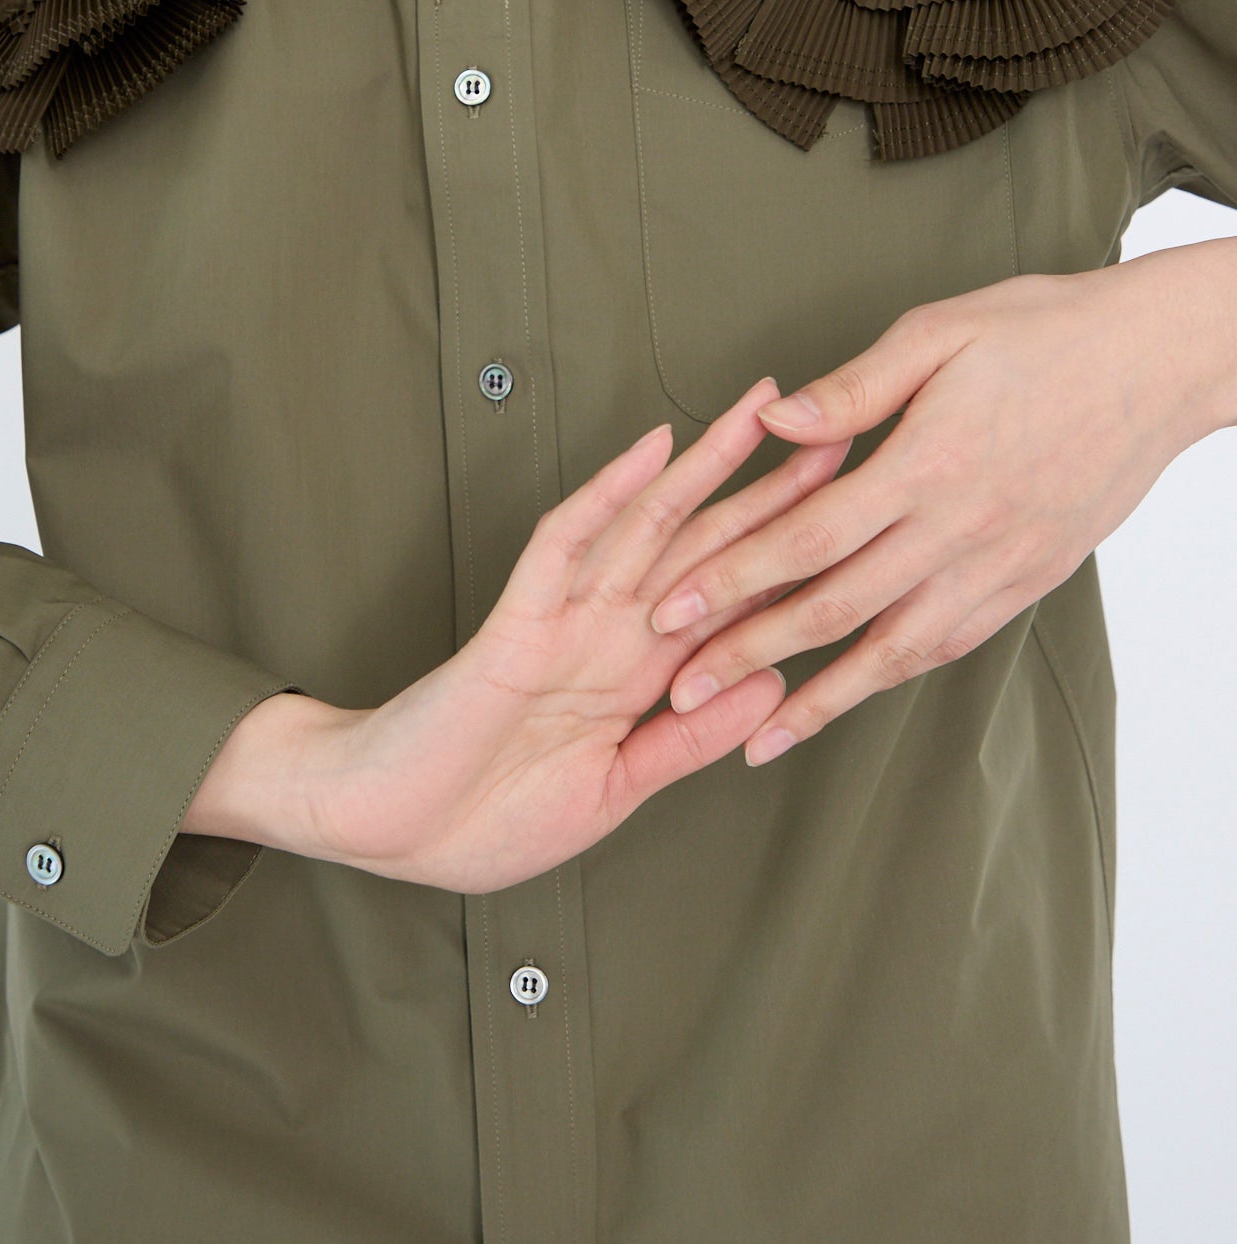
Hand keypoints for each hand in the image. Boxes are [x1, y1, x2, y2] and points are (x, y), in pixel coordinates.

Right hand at [184, 379, 847, 889]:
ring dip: (706, 469)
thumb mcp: (614, 792)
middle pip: (703, 544)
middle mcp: (609, 634)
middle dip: (770, 488)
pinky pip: (564, 547)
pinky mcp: (515, 628)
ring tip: (762, 413)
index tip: (859, 510)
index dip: (792, 551)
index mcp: (638, 675)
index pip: (729, 598)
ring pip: (647, 525)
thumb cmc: (482, 816)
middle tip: (840, 428)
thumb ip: (688, 739)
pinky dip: (606, 497)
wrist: (383, 831)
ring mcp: (563, 623)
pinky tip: (648, 451)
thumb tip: (775, 683)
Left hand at [639, 240, 1236, 768]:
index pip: (807, 536)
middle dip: (751, 653)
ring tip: (757, 734)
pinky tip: (850, 695)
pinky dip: (893, 676)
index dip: (731, 575)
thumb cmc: (1043, 331)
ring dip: (819, 695)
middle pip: (836, 607)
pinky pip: (951, 643)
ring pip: (894, 647)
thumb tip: (770, 420)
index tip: (668, 607)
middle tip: (681, 690)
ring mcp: (998, 564)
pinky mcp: (1029, 581)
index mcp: (925, 463)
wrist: (1155, 363)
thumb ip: (852, 389)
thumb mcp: (939, 332)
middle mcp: (959, 528)